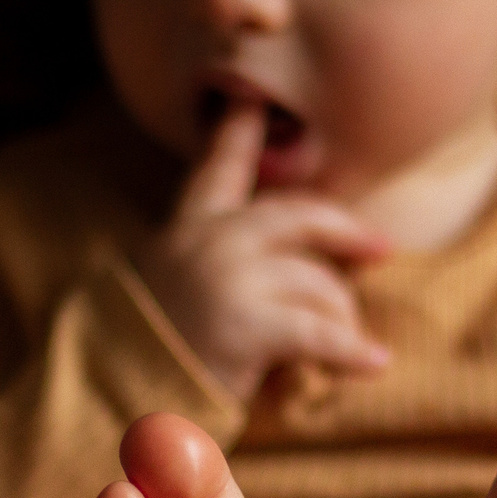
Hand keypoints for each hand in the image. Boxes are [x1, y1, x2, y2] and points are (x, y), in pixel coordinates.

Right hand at [129, 102, 393, 398]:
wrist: (116, 397)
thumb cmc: (150, 357)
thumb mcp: (171, 291)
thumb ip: (217, 264)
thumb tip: (294, 262)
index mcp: (185, 231)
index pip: (216, 169)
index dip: (236, 132)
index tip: (250, 100)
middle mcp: (207, 242)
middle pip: (298, 216)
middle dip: (345, 230)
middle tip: (380, 247)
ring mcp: (226, 277)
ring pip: (318, 282)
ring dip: (339, 318)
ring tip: (344, 347)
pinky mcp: (244, 321)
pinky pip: (320, 332)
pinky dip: (352, 350)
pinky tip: (375, 361)